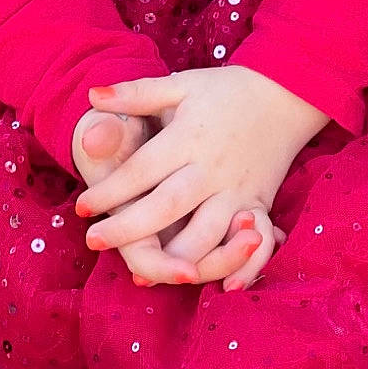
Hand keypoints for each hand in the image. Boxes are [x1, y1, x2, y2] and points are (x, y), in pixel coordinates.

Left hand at [76, 67, 328, 289]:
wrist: (286, 94)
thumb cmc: (225, 91)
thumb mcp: (181, 84)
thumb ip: (137, 92)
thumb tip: (93, 94)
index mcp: (188, 137)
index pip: (141, 171)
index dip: (109, 191)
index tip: (82, 206)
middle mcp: (211, 168)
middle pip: (166, 208)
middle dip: (128, 229)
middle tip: (93, 241)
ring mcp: (238, 190)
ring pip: (204, 236)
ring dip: (172, 259)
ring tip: (139, 272)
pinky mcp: (259, 205)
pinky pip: (246, 245)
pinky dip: (232, 267)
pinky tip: (210, 284)